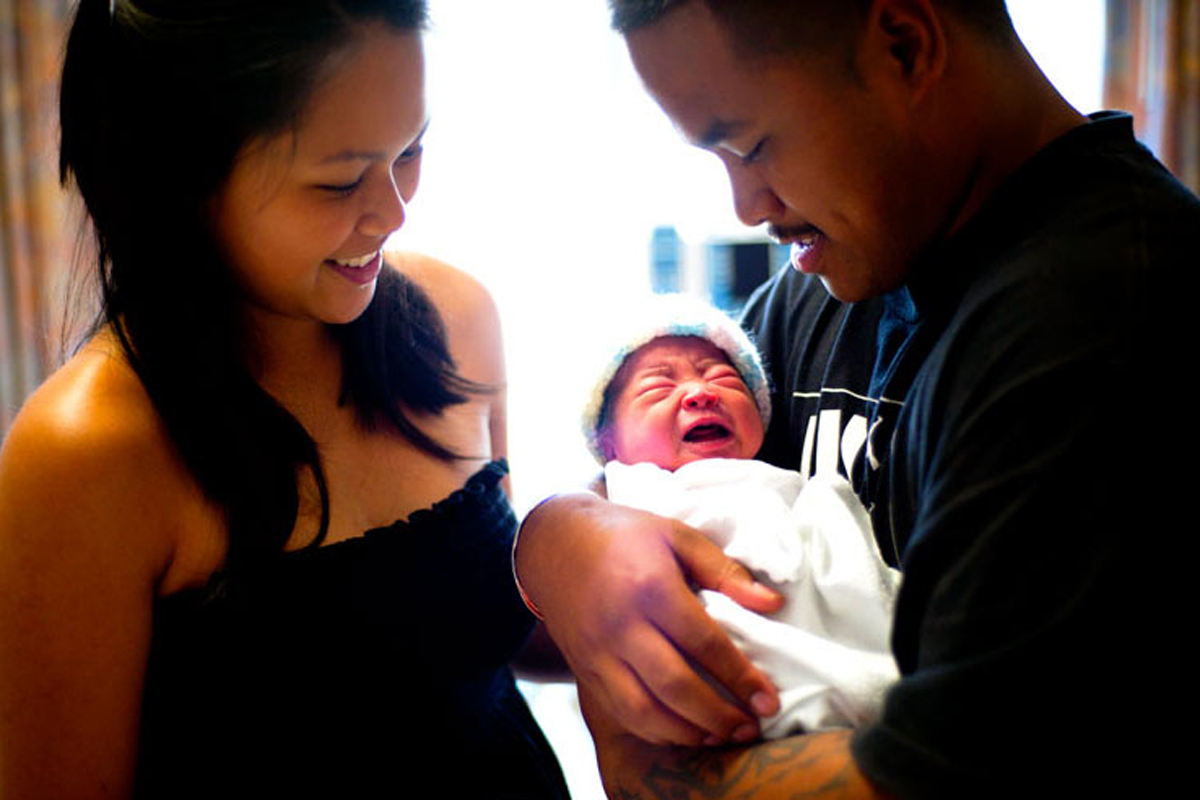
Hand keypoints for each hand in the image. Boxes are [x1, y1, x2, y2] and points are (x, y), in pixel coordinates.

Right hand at [514, 493, 782, 744]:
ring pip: (644, 710)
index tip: (767, 700)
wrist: (555, 543)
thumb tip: (772, 604)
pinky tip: (684, 732)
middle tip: (750, 727)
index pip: (704, 643)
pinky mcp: (584, 669)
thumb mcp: (677, 536)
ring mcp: (599, 652)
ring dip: (688, 732)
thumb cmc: (624, 535)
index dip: (740, 677)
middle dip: (719, 715)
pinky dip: (655, 732)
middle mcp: (621, 625)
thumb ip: (724, 570)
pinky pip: (621, 713)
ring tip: (721, 736)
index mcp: (650, 587)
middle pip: (676, 686)